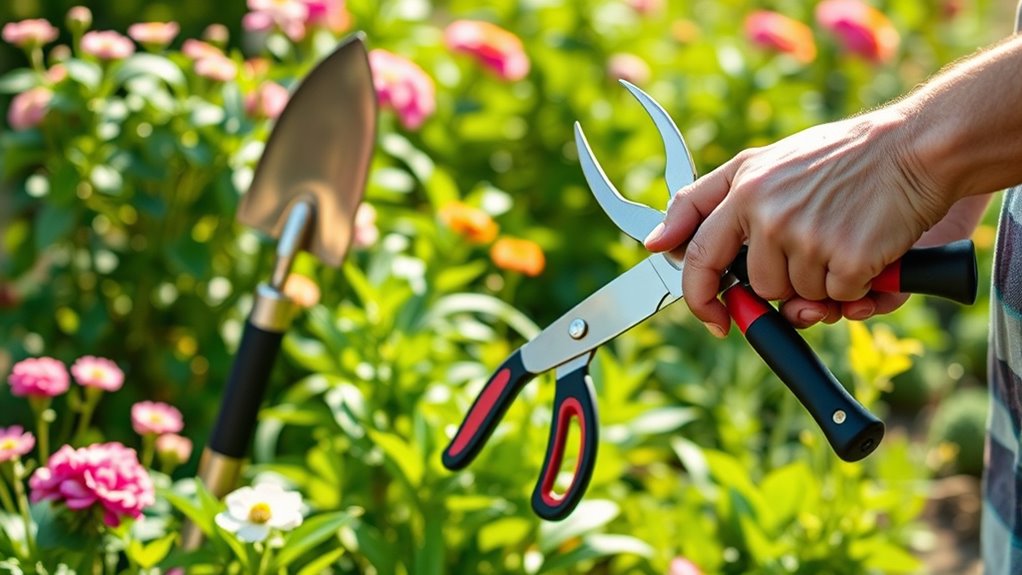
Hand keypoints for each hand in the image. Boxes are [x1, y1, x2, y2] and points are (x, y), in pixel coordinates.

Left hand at [644, 108, 956, 336]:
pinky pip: (840, 298)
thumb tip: (653, 243)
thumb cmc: (837, 160)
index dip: (698, 296)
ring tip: (841, 239)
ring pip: (799, 298)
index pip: (698, 255)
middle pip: (759, 288)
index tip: (711, 318)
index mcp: (743, 189)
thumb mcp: (760, 164)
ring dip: (821, 283)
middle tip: (815, 246)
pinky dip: (855, 285)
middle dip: (785, 282)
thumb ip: (701, 201)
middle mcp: (768, 213)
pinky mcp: (848, 257)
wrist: (914, 148)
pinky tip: (866, 249)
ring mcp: (808, 236)